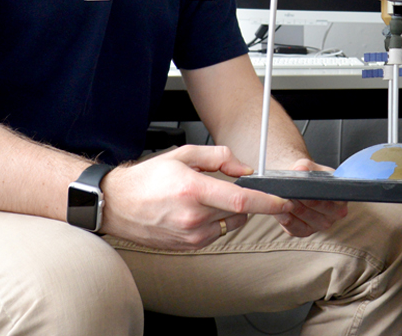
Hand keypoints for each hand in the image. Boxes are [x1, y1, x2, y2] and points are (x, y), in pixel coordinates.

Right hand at [100, 145, 290, 249]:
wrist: (118, 205)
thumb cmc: (148, 179)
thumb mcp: (183, 154)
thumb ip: (219, 157)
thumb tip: (245, 169)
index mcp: (194, 191)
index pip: (242, 201)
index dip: (268, 202)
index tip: (284, 201)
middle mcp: (194, 217)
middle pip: (240, 213)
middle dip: (247, 201)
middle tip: (232, 187)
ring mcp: (191, 236)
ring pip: (231, 224)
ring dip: (231, 211)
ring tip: (206, 197)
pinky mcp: (189, 246)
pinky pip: (217, 233)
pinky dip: (217, 221)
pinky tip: (197, 210)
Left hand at [272, 158, 348, 236]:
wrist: (298, 185)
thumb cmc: (307, 176)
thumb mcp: (309, 166)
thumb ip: (305, 166)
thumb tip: (300, 169)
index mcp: (342, 197)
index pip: (330, 194)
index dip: (314, 188)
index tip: (301, 182)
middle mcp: (335, 213)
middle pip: (314, 203)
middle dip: (298, 194)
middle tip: (289, 186)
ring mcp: (321, 225)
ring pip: (301, 214)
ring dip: (289, 203)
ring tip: (284, 194)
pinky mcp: (305, 231)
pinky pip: (292, 226)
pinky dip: (283, 215)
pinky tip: (280, 208)